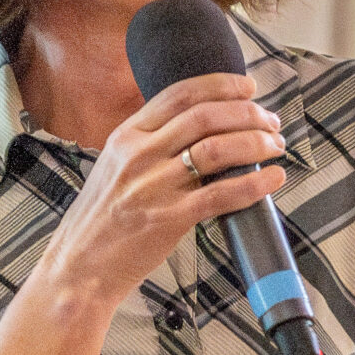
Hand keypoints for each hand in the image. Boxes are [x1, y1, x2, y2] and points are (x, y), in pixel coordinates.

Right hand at [0, 72, 286, 354]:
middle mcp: (138, 155)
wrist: (78, 269)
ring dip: (256, 142)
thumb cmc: (102, 222)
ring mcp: (152, 187)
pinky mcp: (168, 219)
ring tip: (275, 146)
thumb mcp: (114, 168)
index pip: (179, 93)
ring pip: (217, 149)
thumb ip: (148, 145)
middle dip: (248, 113)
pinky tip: (273, 178)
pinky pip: (221, 194)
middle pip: (205, 116)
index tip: (248, 88)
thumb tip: (198, 128)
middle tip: (271, 121)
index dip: (221, 85)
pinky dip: (255, 183)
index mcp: (125, 137)